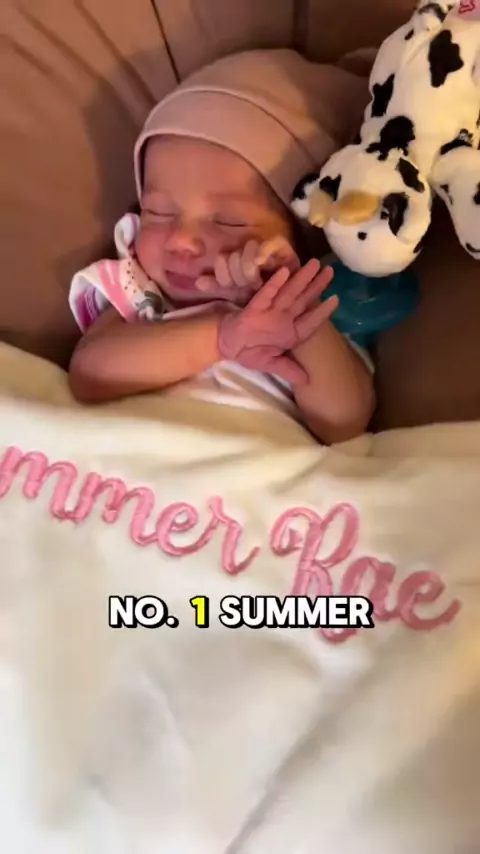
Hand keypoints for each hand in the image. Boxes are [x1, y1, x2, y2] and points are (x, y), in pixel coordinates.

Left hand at [196, 237, 299, 293]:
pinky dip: (264, 251)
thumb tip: (198, 281)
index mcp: (235, 262)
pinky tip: (261, 261)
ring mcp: (265, 249)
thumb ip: (217, 287)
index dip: (222, 275)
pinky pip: (273, 243)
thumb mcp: (235, 295)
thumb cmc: (259, 299)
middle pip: (234, 255)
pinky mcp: (283, 249)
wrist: (285, 304)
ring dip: (250, 268)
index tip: (230, 287)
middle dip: (238, 275)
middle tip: (247, 287)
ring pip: (249, 248)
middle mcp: (247, 253)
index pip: (221, 260)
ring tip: (256, 283)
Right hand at [217, 259, 337, 383]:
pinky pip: (266, 294)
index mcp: (289, 332)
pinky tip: (285, 272)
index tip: (336, 299)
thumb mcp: (270, 364)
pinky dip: (274, 284)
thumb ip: (287, 370)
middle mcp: (283, 318)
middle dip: (317, 285)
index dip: (323, 311)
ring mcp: (269, 311)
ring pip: (289, 292)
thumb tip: (307, 382)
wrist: (226, 345)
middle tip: (331, 271)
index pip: (310, 321)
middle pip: (303, 300)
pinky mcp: (254, 307)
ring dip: (301, 279)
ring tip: (314, 264)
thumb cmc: (249, 352)